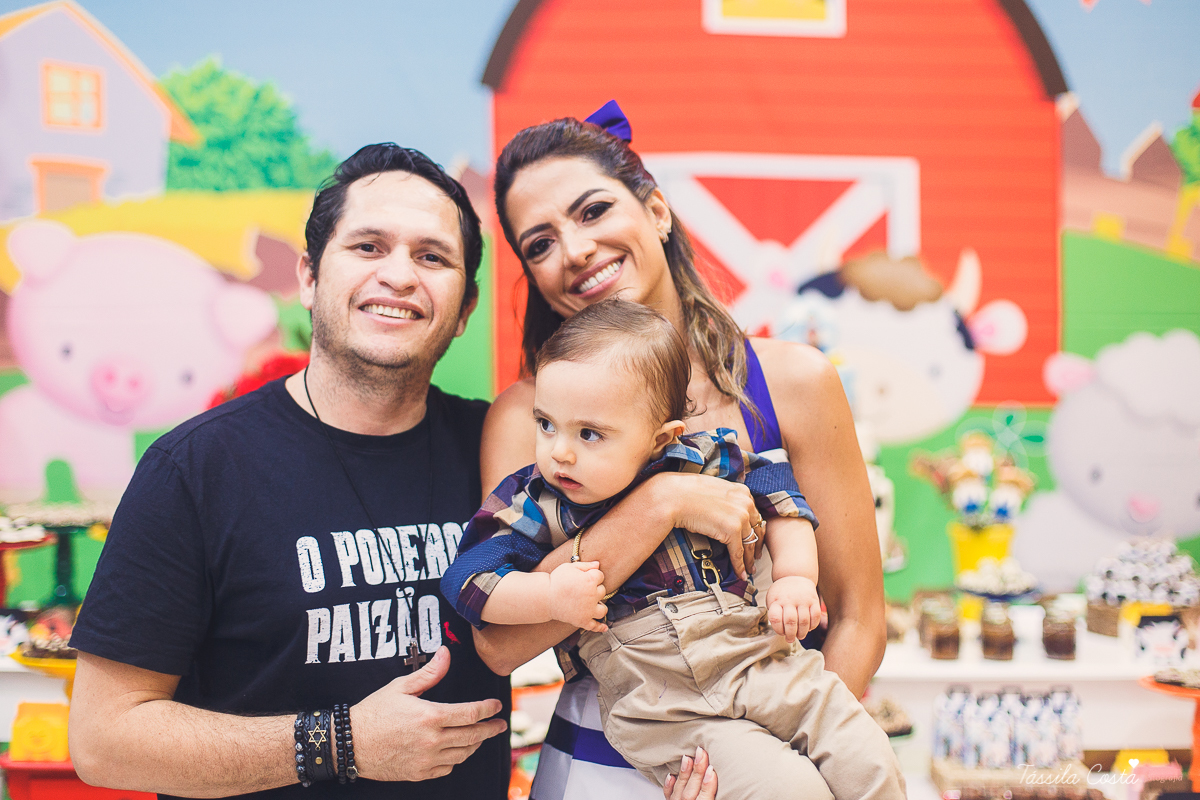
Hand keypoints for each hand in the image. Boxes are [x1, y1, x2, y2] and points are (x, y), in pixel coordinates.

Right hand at [351, 647, 506, 780]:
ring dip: (476, 744)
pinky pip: (447, 768)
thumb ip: (429, 673)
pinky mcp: (419, 773)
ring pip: (462, 754)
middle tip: (500, 725)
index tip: (497, 706)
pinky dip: (456, 759)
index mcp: (430, 716)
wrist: (350, 743)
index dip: (488, 709)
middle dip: (490, 729)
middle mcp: (432, 740)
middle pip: (472, 736)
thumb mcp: (401, 686)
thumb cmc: (374, 712)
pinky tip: (457, 751)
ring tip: (481, 736)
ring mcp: (426, 759)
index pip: (470, 713)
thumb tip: (446, 653)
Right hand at [548, 561, 607, 631]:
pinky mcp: (583, 621)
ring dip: (599, 606)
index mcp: (590, 580)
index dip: (593, 575)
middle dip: (595, 589)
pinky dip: (600, 627)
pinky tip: (604, 628)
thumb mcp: (570, 567)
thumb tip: (598, 564)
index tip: (584, 577)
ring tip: (592, 604)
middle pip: (602, 591)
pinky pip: (595, 626)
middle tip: (582, 589)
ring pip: (603, 609)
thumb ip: (586, 565)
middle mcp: (592, 595)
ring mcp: (588, 610)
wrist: (544, 597)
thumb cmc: (556, 580)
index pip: (600, 576)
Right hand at [655, 473, 757, 579]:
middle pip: (756, 529)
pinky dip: (740, 565)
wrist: (674, 497)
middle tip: (755, 557)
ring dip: (749, 559)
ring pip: (749, 543)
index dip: (755, 529)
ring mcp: (741, 517)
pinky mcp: (732, 531)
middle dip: (756, 545)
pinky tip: (741, 574)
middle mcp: (746, 503)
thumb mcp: (714, 489)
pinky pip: (738, 553)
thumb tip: (724, 508)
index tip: (754, 538)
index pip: (754, 515)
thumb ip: (725, 498)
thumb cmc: (686, 492)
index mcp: (742, 492)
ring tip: (749, 569)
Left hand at [663, 746, 716, 799]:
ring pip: (678, 791)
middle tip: (701, 753)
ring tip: (687, 758)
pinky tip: (670, 775)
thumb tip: (735, 790)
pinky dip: (669, 785)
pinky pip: (668, 796)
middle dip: (696, 772)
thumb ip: (715, 797)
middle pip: (690, 792)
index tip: (711, 769)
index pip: (704, 798)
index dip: (708, 785)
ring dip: (683, 774)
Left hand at [766, 576, 821, 642]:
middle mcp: (790, 599)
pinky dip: (813, 625)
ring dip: (802, 632)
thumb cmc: (781, 593)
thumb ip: (775, 614)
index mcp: (776, 600)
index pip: (775, 618)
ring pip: (804, 621)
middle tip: (790, 639)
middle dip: (791, 635)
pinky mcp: (814, 600)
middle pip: (791, 622)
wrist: (794, 575)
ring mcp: (803, 599)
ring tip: (800, 636)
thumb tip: (782, 633)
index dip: (778, 629)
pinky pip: (816, 616)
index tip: (781, 632)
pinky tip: (809, 628)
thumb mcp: (772, 600)